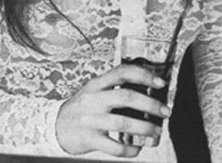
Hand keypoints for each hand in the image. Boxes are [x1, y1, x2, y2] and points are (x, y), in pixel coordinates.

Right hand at [55, 64, 170, 157]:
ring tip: (156, 132)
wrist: (57, 126)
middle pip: (125, 96)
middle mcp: (93, 99)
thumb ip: (113, 88)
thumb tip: (147, 89)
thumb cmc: (82, 107)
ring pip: (122, 123)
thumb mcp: (94, 91)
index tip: (160, 82)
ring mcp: (91, 119)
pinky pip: (114, 147)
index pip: (121, 72)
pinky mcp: (90, 139)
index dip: (143, 74)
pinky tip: (137, 148)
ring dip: (144, 128)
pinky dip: (130, 149)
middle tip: (165, 111)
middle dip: (150, 104)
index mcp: (96, 84)